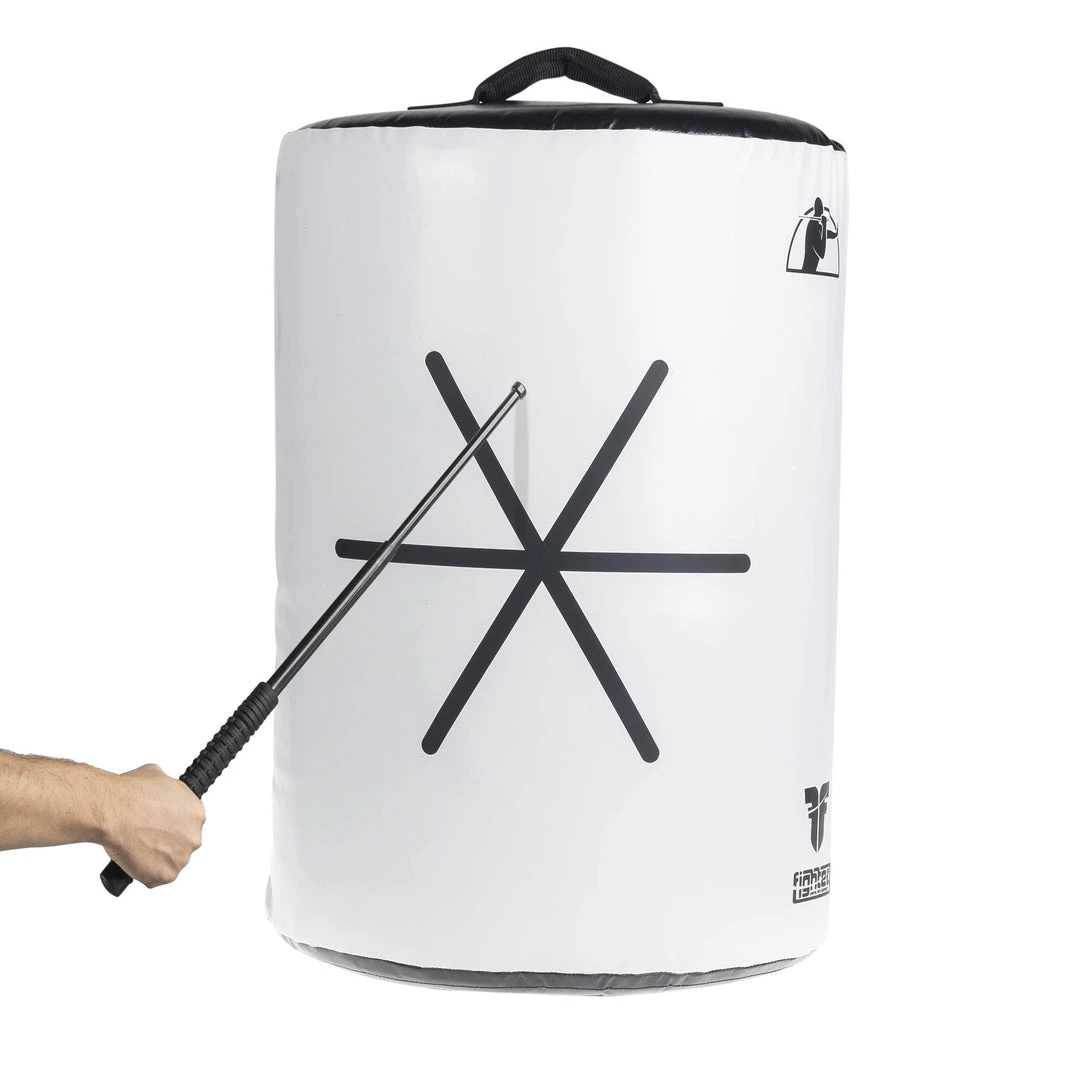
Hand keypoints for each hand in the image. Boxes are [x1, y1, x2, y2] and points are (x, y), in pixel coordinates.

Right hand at [100, 764, 204, 887]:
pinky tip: (133, 860)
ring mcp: (181, 857)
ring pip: (169, 862)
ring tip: (135, 847)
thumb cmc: (130, 794)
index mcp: (196, 812)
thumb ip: (168, 789)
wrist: (112, 811)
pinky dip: (144, 873)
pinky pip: (155, 879)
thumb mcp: (157, 775)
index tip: (159, 826)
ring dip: (155, 859)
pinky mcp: (166, 875)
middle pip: (181, 844)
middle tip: (145, 838)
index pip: (188, 823)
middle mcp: (194, 835)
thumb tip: (161, 791)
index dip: (170, 825)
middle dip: (165, 843)